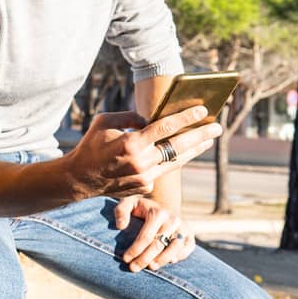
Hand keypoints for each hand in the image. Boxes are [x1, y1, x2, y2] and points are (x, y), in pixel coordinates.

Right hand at [61, 106, 219, 200]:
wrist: (80, 178)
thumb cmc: (90, 145)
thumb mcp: (104, 122)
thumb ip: (130, 117)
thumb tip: (150, 120)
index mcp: (131, 142)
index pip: (165, 127)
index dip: (186, 118)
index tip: (202, 111)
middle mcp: (141, 161)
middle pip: (178, 146)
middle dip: (200, 135)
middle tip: (217, 127)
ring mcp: (144, 176)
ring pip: (176, 161)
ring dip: (194, 150)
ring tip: (208, 141)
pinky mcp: (144, 186)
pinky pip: (162, 170)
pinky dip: (173, 160)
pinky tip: (183, 153)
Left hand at [114, 196, 195, 271]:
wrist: (161, 206)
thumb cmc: (141, 208)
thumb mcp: (128, 203)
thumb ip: (121, 211)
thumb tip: (120, 226)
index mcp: (157, 213)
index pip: (146, 237)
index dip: (135, 250)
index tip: (125, 259)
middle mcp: (172, 220)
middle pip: (159, 245)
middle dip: (144, 259)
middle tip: (133, 268)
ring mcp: (183, 228)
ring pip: (175, 248)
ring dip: (162, 260)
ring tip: (151, 267)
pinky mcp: (190, 234)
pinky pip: (188, 248)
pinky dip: (180, 256)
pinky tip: (169, 262)